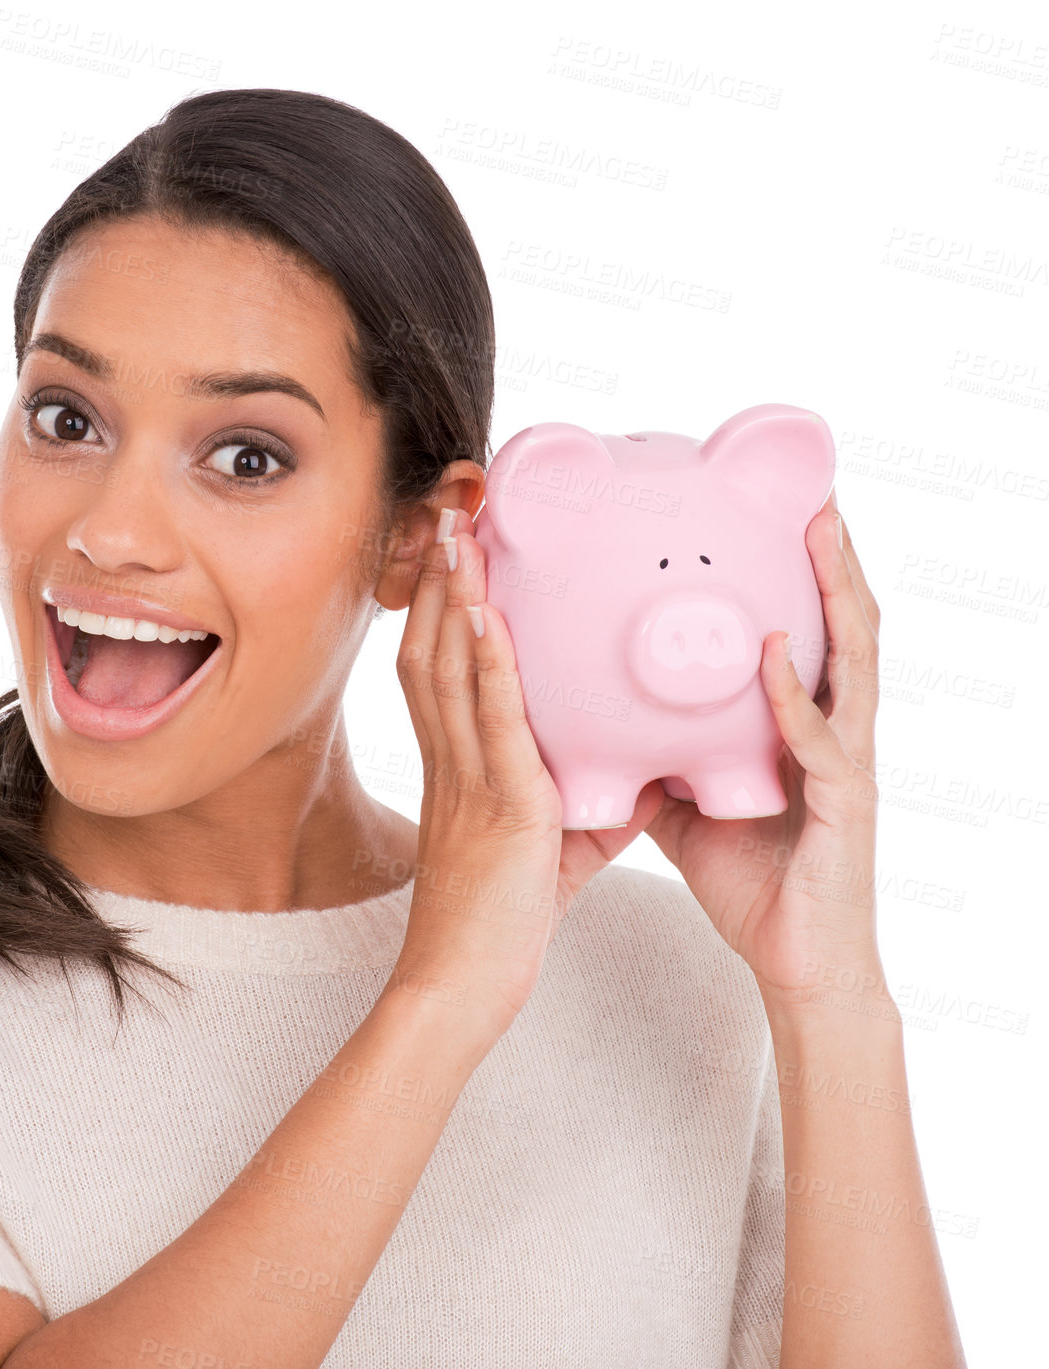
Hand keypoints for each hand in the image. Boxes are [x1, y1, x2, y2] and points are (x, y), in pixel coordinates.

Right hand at [393, 507, 662, 1040]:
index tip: (456, 549)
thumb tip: (653, 768)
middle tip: (449, 512)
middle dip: (438, 577)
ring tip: (459, 531)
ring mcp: (468, 778)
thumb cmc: (498, 920)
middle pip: (432, 647)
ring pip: (448, 667)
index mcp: (460, 766)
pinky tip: (487, 612)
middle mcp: (453, 760)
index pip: (441, 667)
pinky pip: (488, 719)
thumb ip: (592, 801)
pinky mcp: (497, 804)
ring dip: (453, 593)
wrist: (461, 983)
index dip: (444, 605)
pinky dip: (485, 659)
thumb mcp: (551, 847)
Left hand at [645, 490, 883, 1016]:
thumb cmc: (752, 879)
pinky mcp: (843, 807)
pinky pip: (821, 743)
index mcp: (801, 726)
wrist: (794, 962)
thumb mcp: (691, 801)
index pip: (804, 632)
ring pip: (853, 664)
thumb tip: (608, 717)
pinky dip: (796, 695)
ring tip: (818, 534)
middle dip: (831, 559)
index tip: (780, 511)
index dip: (797, 576)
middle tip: (815, 494)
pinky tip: (775, 654)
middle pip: (842, 628)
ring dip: (835, 596)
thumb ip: (662, 751)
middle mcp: (833, 732)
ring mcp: (846, 765)